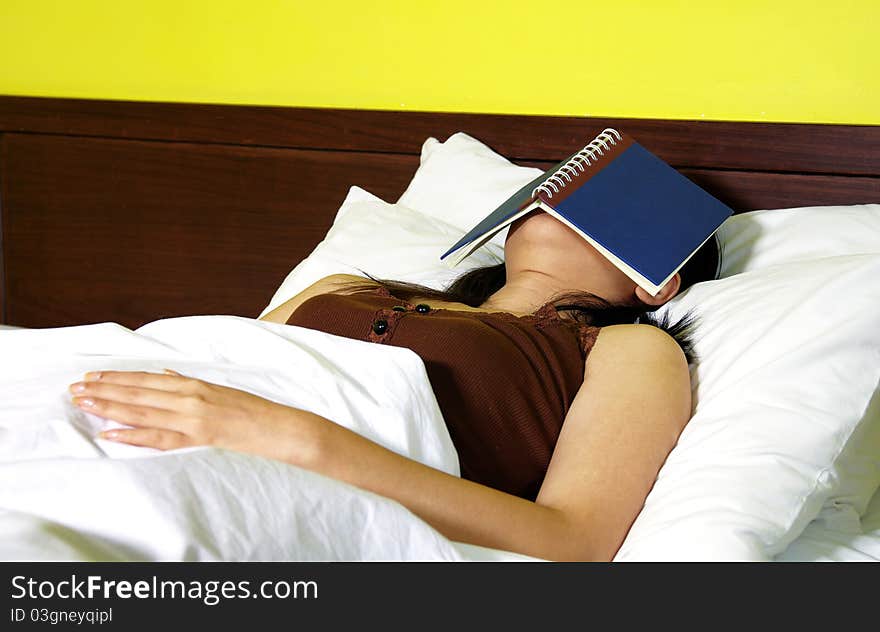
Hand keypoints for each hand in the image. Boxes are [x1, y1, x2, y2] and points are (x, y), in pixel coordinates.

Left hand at [68, 369, 311, 462]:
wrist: (282, 428)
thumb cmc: (254, 412)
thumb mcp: (221, 391)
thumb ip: (191, 384)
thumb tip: (168, 375)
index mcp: (195, 385)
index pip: (148, 379)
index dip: (118, 378)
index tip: (93, 376)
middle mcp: (191, 397)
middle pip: (139, 392)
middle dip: (104, 390)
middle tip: (74, 388)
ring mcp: (194, 417)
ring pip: (143, 410)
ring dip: (110, 406)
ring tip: (83, 403)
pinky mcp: (199, 438)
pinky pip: (160, 437)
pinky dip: (133, 435)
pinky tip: (110, 433)